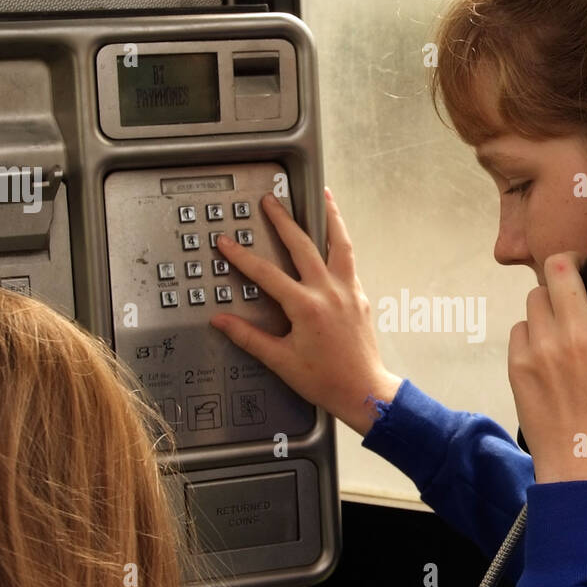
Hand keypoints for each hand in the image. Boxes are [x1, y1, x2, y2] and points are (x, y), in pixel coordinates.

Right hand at [208, 189, 399, 435]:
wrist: (363, 391)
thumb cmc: (326, 380)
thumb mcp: (280, 360)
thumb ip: (249, 337)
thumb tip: (222, 321)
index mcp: (307, 307)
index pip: (266, 273)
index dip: (242, 256)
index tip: (227, 242)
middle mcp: (330, 292)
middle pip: (303, 245)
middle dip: (283, 220)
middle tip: (270, 202)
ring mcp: (349, 291)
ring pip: (339, 243)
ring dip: (330, 216)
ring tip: (323, 195)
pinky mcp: (360, 296)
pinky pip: (350, 259)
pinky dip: (341, 241)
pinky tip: (335, 235)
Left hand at [508, 186, 586, 483]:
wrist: (586, 472)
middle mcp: (581, 334)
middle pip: (559, 266)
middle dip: (567, 266)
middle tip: (577, 282)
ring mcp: (545, 348)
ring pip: (536, 296)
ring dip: (550, 303)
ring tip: (563, 332)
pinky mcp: (519, 364)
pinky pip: (521, 328)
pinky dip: (533, 335)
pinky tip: (548, 361)